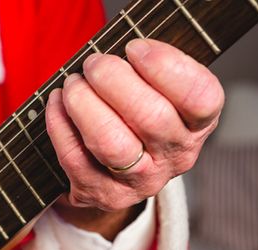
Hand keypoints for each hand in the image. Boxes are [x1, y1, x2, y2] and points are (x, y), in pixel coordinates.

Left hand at [46, 38, 223, 212]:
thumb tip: (119, 51)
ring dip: (84, 104)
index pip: (200, 98)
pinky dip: (60, 124)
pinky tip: (57, 103)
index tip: (135, 48)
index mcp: (198, 125)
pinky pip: (75, 158)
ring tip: (73, 83)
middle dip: (113, 80)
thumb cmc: (138, 116)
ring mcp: (140, 181)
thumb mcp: (161, 93)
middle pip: (150, 117)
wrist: (118, 174)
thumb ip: (152, 70)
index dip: (165, 67)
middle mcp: (175, 157)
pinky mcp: (102, 193)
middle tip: (94, 63)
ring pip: (110, 142)